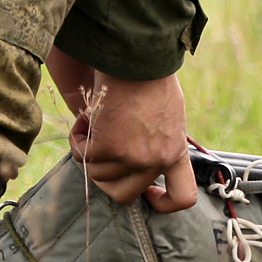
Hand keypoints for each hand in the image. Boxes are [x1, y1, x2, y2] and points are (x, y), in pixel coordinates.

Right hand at [47, 48, 197, 212]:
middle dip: (106, 174)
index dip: (162, 202)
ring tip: (96, 120)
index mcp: (174, 151)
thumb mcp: (168, 116)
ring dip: (90, 150)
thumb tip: (138, 154)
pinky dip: (79, 138)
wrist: (137, 58)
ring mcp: (132, 158)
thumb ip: (158, 141)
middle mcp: (156, 160)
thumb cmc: (149, 78)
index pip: (182, 197)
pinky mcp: (108, 149)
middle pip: (124, 194)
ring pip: (97, 175)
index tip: (146, 193)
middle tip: (102, 147)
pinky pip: (82, 156)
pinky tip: (87, 117)